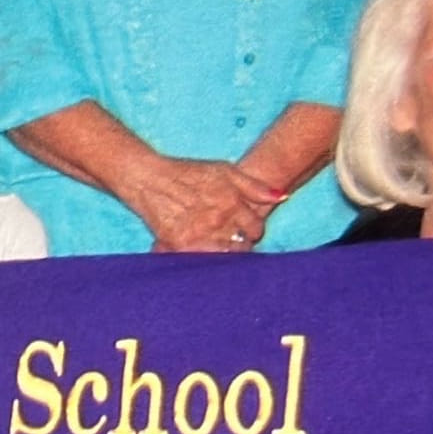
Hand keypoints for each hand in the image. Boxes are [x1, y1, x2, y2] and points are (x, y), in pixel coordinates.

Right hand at [120, 155, 280, 252]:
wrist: (150, 179)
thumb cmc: (188, 173)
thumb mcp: (225, 170)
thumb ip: (255, 186)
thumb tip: (282, 197)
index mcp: (232, 201)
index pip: (257, 229)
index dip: (254, 231)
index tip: (246, 231)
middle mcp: (219, 219)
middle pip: (242, 247)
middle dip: (240, 246)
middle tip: (232, 243)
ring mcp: (200, 234)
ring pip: (224, 257)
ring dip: (224, 257)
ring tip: (217, 249)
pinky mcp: (181, 245)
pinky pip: (202, 262)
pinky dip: (205, 262)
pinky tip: (203, 255)